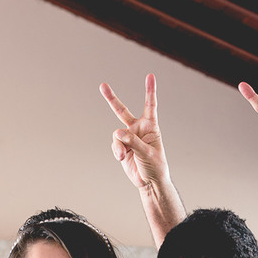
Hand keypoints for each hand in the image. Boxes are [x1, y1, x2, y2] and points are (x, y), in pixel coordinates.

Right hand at [99, 74, 170, 192]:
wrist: (149, 181)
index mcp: (150, 126)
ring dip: (119, 145)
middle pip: (122, 111)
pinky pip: (114, 144)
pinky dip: (117, 151)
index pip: (150, 106)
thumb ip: (133, 141)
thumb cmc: (155, 166)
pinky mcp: (121, 147)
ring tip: (124, 155)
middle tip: (102, 85)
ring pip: (116, 134)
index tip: (150, 76)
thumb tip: (118, 132)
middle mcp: (138, 129)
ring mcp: (128, 138)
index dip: (150, 91)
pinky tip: (122, 158)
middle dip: (111, 99)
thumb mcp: (147, 152)